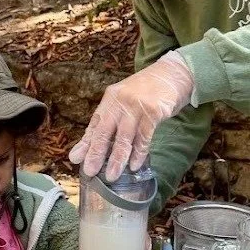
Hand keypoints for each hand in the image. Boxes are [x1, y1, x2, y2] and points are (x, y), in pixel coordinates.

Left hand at [70, 51, 193, 179]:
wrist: (173, 73)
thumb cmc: (147, 91)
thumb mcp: (124, 101)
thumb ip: (110, 120)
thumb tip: (96, 140)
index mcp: (111, 98)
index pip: (95, 124)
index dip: (86, 143)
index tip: (76, 159)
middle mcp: (121, 101)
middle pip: (105, 130)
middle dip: (97, 153)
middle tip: (90, 171)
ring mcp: (137, 106)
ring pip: (124, 136)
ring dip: (118, 158)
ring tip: (112, 175)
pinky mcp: (154, 111)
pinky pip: (144, 136)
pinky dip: (139, 152)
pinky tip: (134, 165)